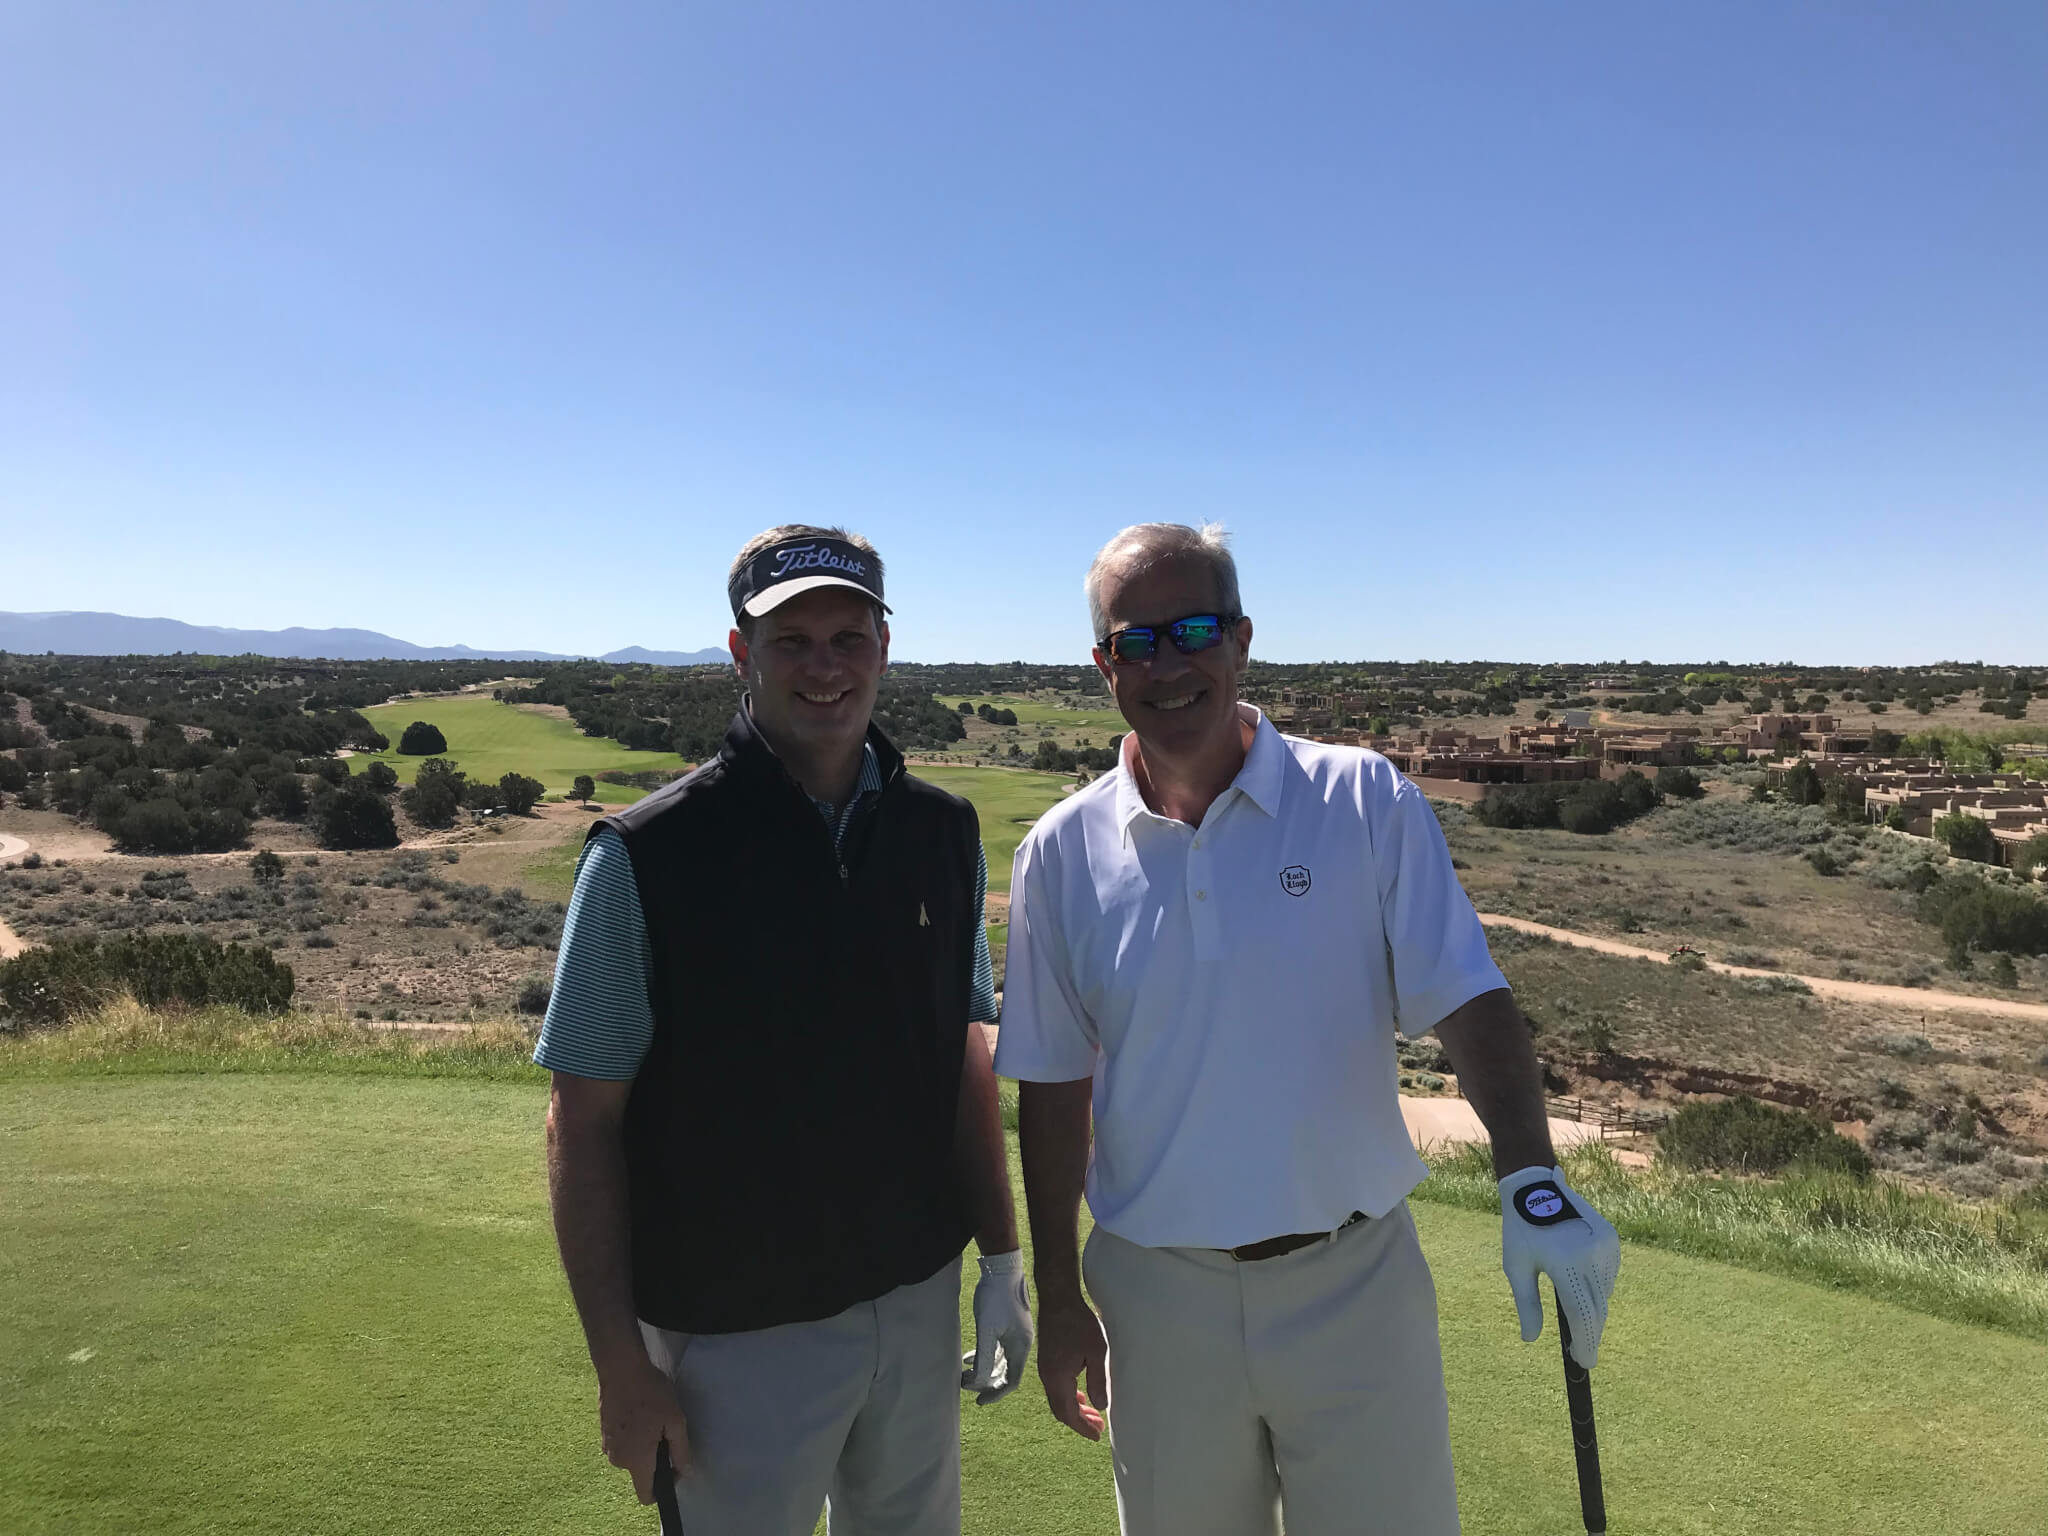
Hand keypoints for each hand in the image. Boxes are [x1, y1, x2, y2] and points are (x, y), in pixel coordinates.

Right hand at [597, 1353, 689, 1504]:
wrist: (620, 1368)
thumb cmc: (650, 1394)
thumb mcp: (675, 1420)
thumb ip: (681, 1451)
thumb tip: (685, 1471)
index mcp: (636, 1460)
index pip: (646, 1496)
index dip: (663, 1488)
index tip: (673, 1466)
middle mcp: (618, 1459)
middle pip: (640, 1472)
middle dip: (655, 1457)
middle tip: (665, 1430)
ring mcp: (607, 1446)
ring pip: (631, 1456)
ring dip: (643, 1444)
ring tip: (652, 1418)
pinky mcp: (602, 1432)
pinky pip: (622, 1443)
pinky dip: (632, 1435)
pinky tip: (639, 1413)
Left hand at [961, 1250, 1033, 1404]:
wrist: (1002, 1268)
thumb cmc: (996, 1297)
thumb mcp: (987, 1330)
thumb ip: (983, 1358)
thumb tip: (976, 1383)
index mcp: (1021, 1347)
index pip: (1010, 1381)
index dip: (995, 1393)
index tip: (978, 1400)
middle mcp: (1020, 1344)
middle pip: (1005, 1373)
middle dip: (985, 1383)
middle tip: (967, 1388)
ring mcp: (1014, 1335)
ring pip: (998, 1361)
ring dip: (982, 1370)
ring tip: (963, 1376)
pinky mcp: (1006, 1326)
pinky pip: (995, 1348)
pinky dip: (982, 1356)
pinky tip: (967, 1359)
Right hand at [1034, 1289, 1108, 1439]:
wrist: (1058, 1299)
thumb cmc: (1079, 1323)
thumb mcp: (1096, 1352)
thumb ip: (1098, 1381)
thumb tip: (1101, 1406)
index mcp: (1058, 1378)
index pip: (1068, 1413)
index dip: (1082, 1427)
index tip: (1096, 1435)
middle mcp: (1047, 1377)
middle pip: (1060, 1410)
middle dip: (1079, 1422)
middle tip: (1098, 1428)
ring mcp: (1045, 1369)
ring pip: (1057, 1400)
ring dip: (1074, 1410)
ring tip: (1094, 1414)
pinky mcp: (1047, 1362)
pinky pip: (1056, 1389)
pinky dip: (1069, 1397)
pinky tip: (1081, 1395)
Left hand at [1500, 1165, 1620, 1369]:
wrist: (1536, 1185)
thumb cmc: (1520, 1229)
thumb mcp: (1516, 1267)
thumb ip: (1526, 1305)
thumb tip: (1530, 1339)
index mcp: (1565, 1264)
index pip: (1583, 1316)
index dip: (1585, 1344)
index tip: (1583, 1363)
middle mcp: (1590, 1256)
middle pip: (1598, 1310)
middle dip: (1590, 1334)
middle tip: (1582, 1353)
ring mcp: (1605, 1246)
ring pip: (1604, 1294)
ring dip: (1593, 1308)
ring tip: (1576, 1315)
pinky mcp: (1611, 1239)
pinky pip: (1608, 1275)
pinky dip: (1598, 1286)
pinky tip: (1581, 1282)